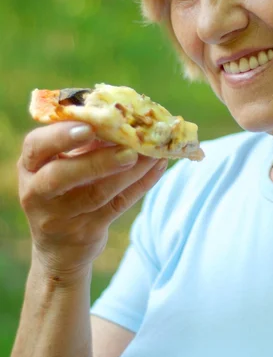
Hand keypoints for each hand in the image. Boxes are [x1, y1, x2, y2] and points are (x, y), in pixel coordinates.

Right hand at [18, 121, 167, 279]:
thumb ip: (87, 139)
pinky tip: (158, 166)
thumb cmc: (66, 186)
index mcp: (31, 164)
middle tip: (128, 150)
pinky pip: (116, 206)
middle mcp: (37, 192)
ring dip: (129, 172)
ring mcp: (60, 217)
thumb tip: (125, 112)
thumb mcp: (64, 161)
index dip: (61, 135)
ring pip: (95, 194)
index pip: (36, 146)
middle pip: (60, 176)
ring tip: (152, 154)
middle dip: (96, 161)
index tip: (89, 127)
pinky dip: (140, 185)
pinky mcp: (85, 232)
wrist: (61, 245)